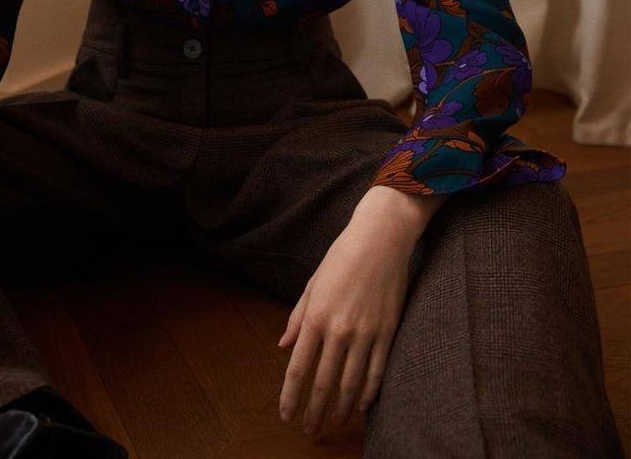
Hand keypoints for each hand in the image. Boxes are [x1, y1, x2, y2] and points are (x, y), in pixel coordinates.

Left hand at [276, 212, 414, 439]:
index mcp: (316, 316)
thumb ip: (297, 318)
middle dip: (315, 412)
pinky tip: (361, 406)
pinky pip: (377, 372)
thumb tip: (283, 346)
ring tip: (335, 424)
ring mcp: (365, 333)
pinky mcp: (387, 332)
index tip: (287, 415)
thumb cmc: (342, 258)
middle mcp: (339, 330)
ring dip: (341, 409)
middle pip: (323, 383)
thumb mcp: (312, 284)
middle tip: (310, 431)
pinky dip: (368, 393)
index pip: (298, 368)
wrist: (381, 239)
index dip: (291, 396)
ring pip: (351, 384)